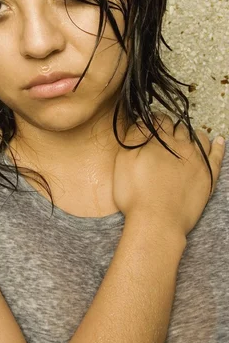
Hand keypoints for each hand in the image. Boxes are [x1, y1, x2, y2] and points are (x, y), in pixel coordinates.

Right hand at [112, 113, 225, 237]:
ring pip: (199, 138)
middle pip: (180, 128)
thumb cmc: (135, 195)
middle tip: (167, 132)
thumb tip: (141, 121)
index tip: (152, 123)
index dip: (156, 120)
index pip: (161, 120)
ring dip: (193, 134)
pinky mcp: (208, 177)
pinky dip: (218, 146)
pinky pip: (217, 156)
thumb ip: (133, 138)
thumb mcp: (124, 162)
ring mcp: (198, 161)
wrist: (157, 222)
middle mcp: (182, 146)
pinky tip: (219, 140)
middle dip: (173, 127)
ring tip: (188, 135)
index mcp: (160, 141)